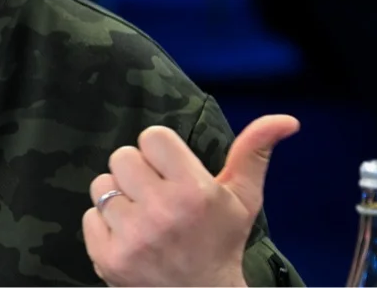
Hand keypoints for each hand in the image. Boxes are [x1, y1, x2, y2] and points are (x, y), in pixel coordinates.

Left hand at [83, 114, 299, 286]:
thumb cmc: (220, 243)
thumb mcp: (242, 199)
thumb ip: (253, 153)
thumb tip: (286, 119)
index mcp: (194, 191)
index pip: (152, 137)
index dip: (160, 154)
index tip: (172, 174)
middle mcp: (162, 211)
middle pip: (121, 157)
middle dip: (137, 174)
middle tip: (157, 197)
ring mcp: (132, 236)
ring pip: (101, 185)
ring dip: (119, 198)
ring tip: (143, 218)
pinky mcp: (108, 257)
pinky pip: (89, 215)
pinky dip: (104, 225)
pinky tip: (130, 238)